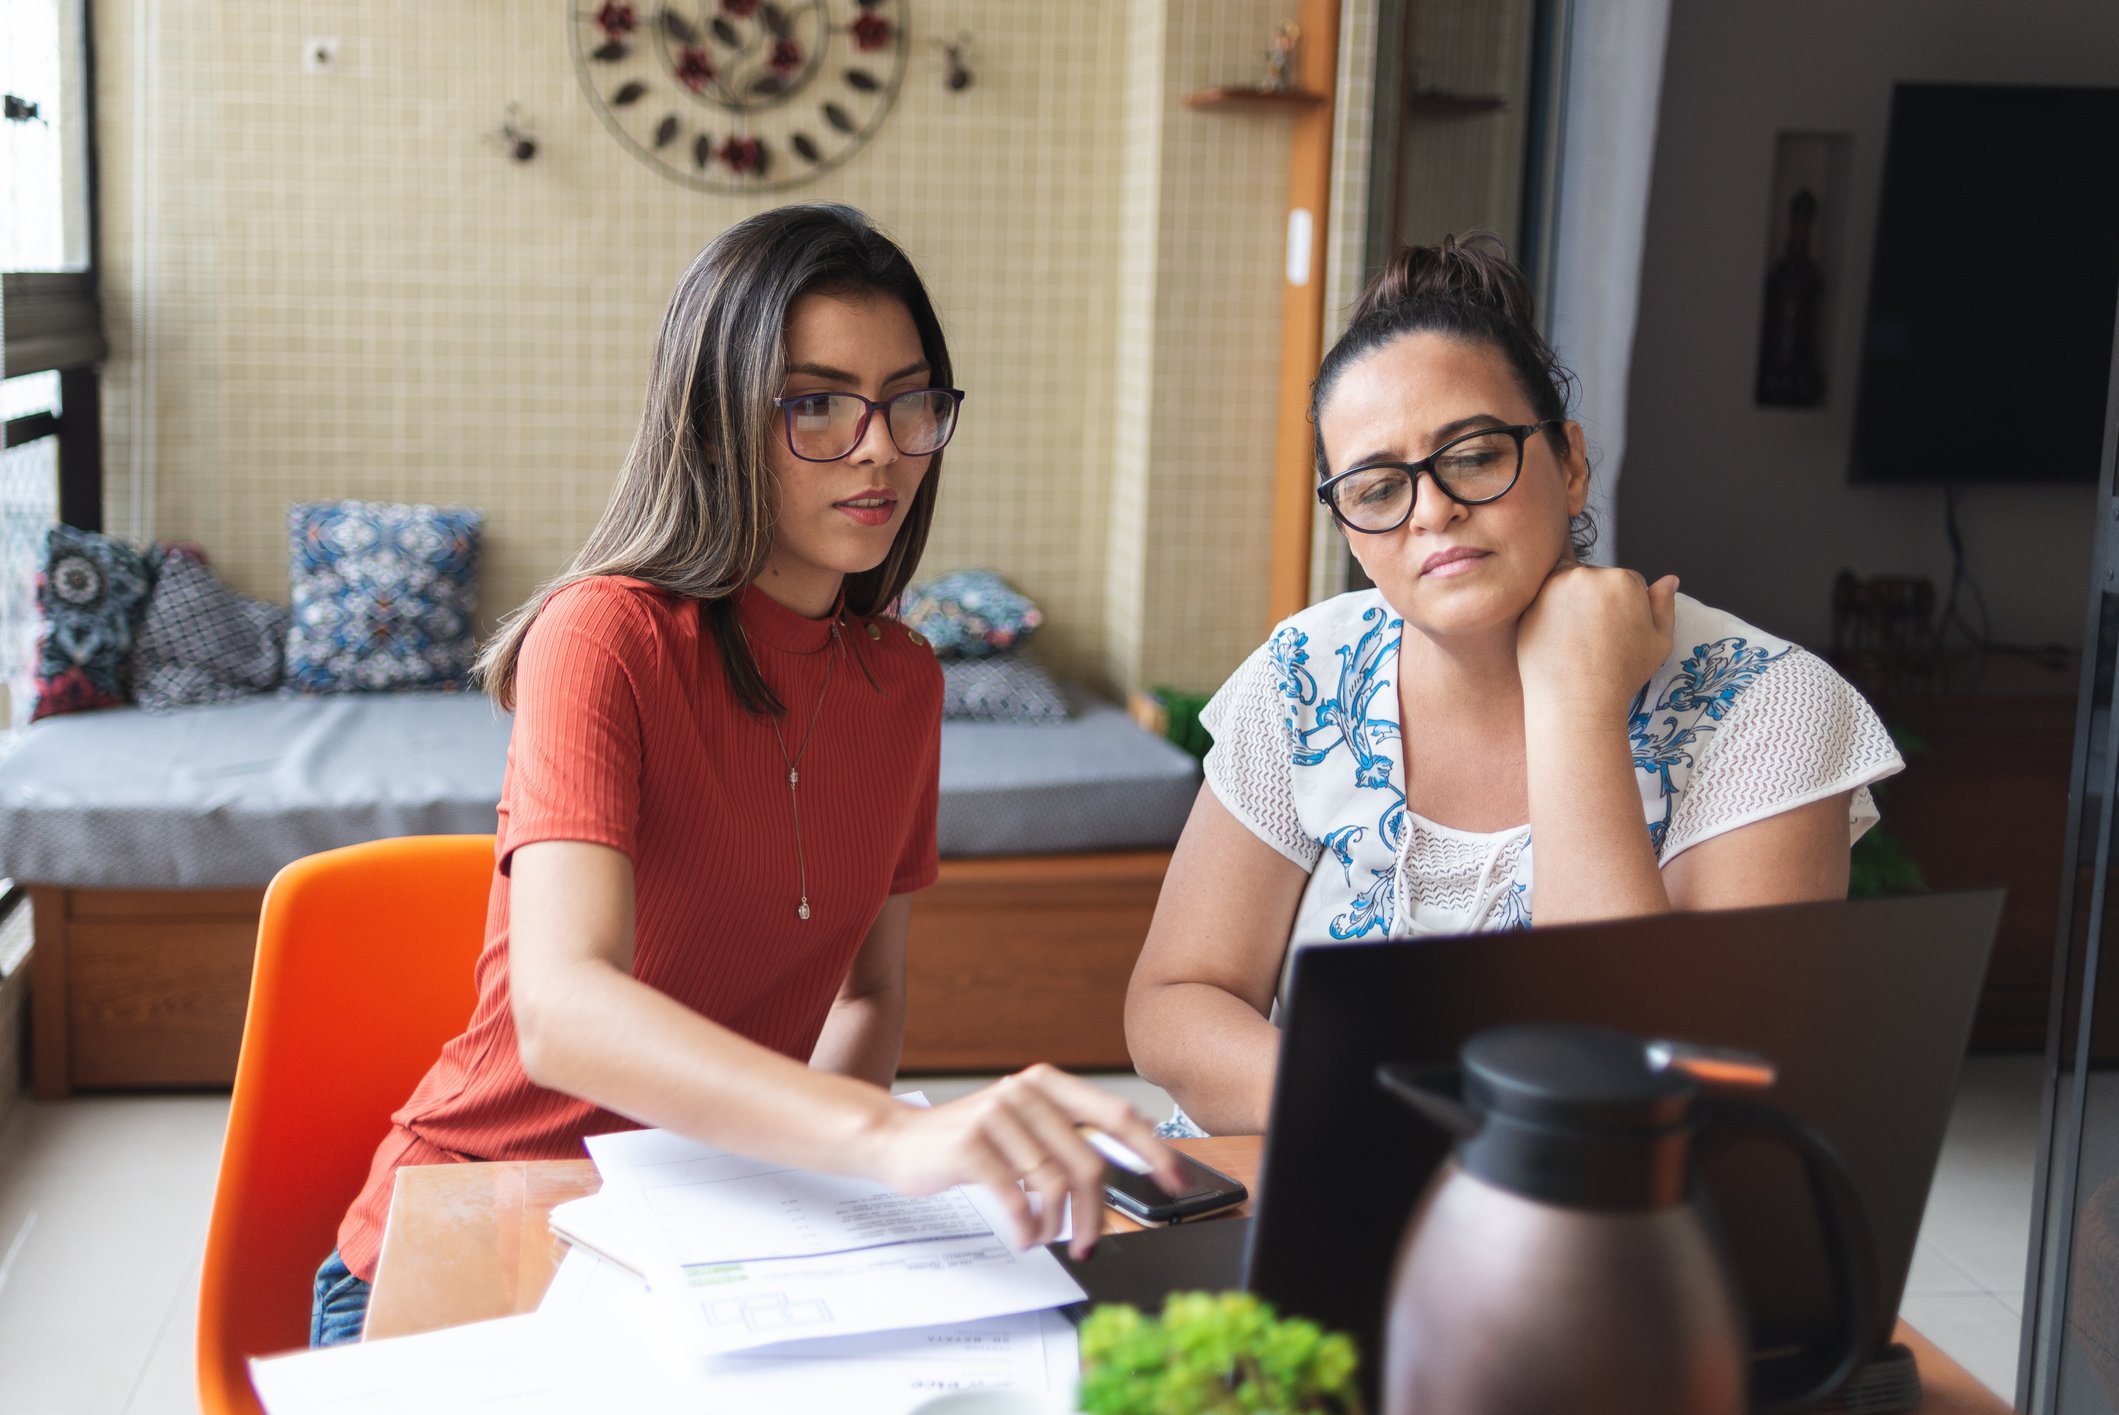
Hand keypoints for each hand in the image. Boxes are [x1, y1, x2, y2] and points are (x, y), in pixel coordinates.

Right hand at [856, 1064, 1184, 1259]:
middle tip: (1089, 1243)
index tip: (1175, 1183)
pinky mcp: (970, 1145)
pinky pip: (1016, 1198)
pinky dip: (1026, 1226)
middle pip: (1089, 1163)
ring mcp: (996, 1115)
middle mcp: (1025, 1091)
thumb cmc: (969, 1141)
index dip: (1151, 1151)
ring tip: (1047, 1238)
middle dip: (1097, 1214)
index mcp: (1047, 1083)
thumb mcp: (1024, 1123)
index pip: (1115, 1115)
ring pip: (1055, 1184)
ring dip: (1057, 1224)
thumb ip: (1070, 1130)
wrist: (897, 1140)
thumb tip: (1137, 1144)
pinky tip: (1023, 1235)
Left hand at [1517, 565, 1677, 721]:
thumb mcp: (1659, 642)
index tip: (1618, 632)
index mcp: (1622, 580)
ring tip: (1578, 639)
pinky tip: (1559, 638)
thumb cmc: (1621, 676)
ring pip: (1569, 586)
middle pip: (1597, 579)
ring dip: (1573, 602)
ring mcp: (1554, 588)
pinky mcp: (1531, 603)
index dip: (1625, 608)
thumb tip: (1669, 580)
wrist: (1577, 702)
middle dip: (1598, 601)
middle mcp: (1587, 575)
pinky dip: (1550, 613)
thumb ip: (1664, 605)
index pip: (1627, 581)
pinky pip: (1544, 600)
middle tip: (1596, 638)